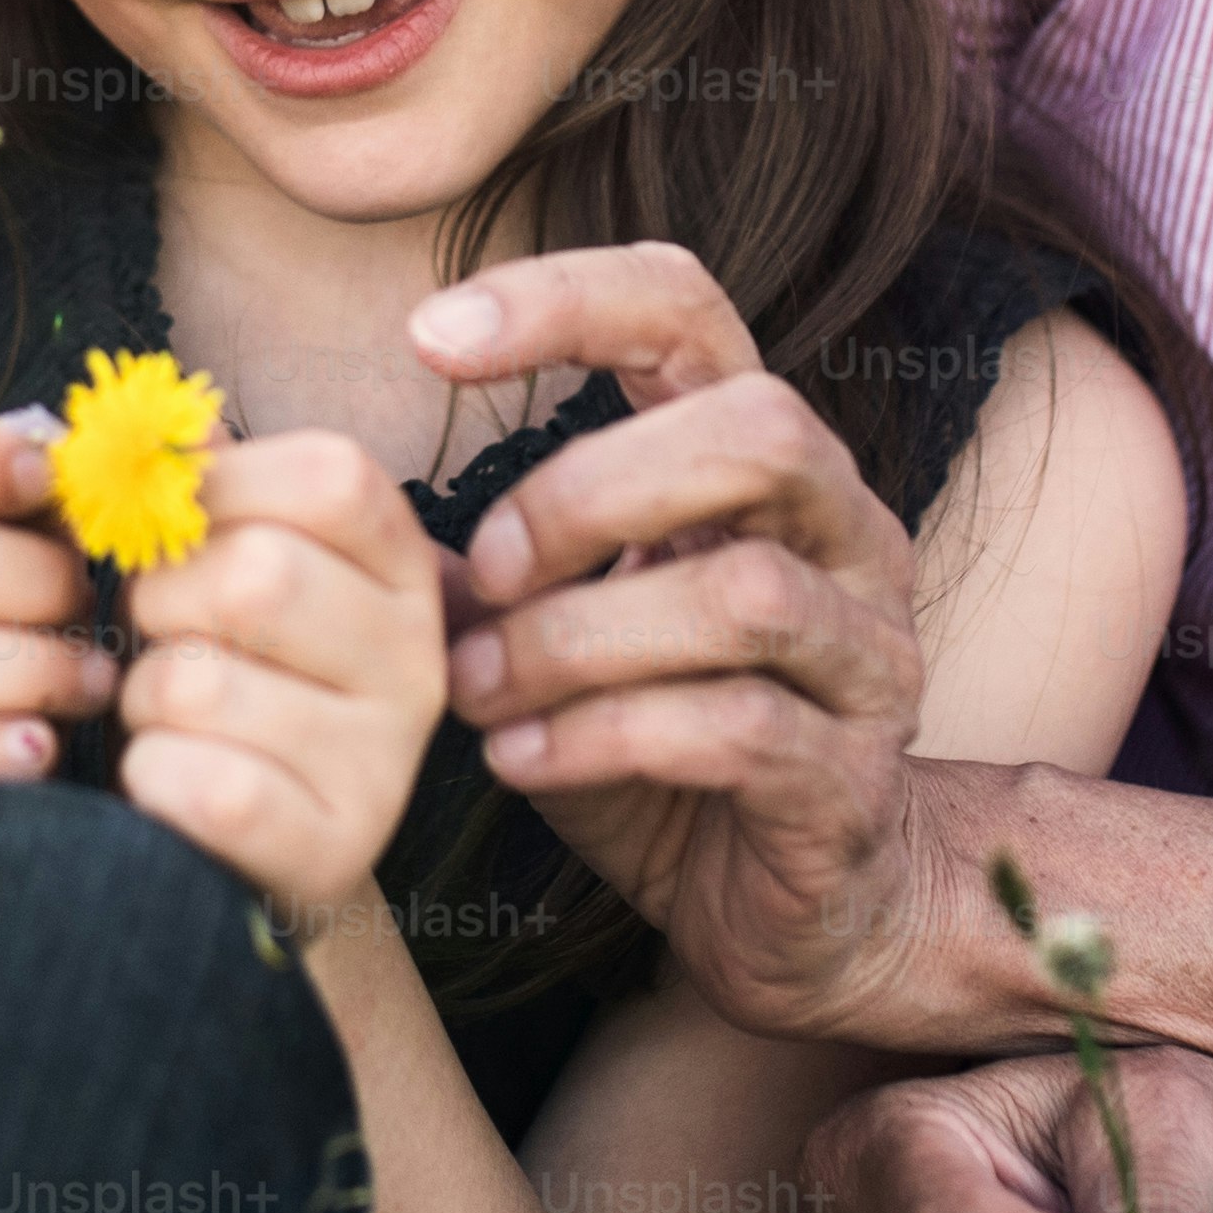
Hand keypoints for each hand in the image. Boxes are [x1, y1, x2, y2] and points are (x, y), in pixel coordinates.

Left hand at [119, 431, 449, 936]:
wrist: (255, 844)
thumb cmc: (234, 674)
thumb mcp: (233, 562)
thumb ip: (206, 487)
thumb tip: (162, 424)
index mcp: (403, 566)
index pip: (328, 476)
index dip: (222, 488)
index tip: (186, 527)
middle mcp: (417, 659)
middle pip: (256, 576)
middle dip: (164, 599)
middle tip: (163, 630)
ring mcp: (385, 761)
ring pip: (201, 682)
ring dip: (146, 697)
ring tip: (174, 717)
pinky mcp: (332, 849)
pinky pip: (195, 780)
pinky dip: (150, 773)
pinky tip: (175, 779)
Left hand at [420, 244, 932, 1037]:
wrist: (793, 915)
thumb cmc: (662, 745)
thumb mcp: (555, 634)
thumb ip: (484, 569)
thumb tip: (345, 510)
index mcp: (763, 463)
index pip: (689, 309)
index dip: (564, 297)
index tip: (426, 340)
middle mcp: (845, 533)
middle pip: (760, 429)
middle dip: (587, 493)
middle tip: (481, 572)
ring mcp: (868, 655)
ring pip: (745, 591)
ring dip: (574, 638)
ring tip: (473, 690)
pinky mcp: (851, 777)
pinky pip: (737, 728)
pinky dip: (602, 737)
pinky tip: (519, 759)